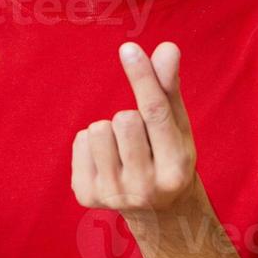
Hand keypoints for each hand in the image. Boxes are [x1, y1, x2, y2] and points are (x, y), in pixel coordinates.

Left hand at [70, 41, 202, 215]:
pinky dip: (91, 144)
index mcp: (176, 167)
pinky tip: (107, 161)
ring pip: (97, 129)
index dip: (142, 78)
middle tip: (139, 139)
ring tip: (122, 149)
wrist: (155, 209)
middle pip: (123, 119)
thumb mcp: (177, 123)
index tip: (128, 48)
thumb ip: (169, 86)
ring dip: (108, 130)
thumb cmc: (168, 153)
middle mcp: (146, 187)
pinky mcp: (86, 196)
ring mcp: (113, 195)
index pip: (155, 114)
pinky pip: (79, 142)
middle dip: (129, 118)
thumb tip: (167, 47)